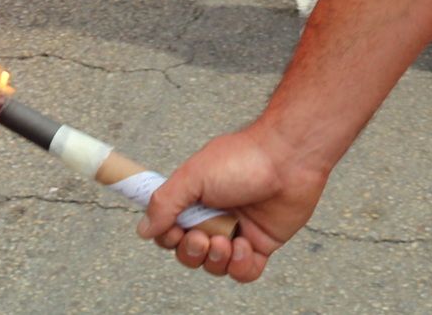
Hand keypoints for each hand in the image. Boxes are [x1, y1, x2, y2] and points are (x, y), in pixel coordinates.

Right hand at [138, 123, 329, 283]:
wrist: (288, 158)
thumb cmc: (242, 159)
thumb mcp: (194, 176)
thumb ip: (165, 203)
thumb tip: (143, 229)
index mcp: (195, 199)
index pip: (170, 230)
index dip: (168, 237)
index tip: (173, 230)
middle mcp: (214, 216)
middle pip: (190, 253)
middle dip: (192, 252)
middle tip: (202, 237)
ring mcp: (238, 231)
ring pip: (215, 265)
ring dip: (216, 259)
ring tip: (226, 240)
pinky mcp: (261, 244)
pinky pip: (244, 272)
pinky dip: (241, 266)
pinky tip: (245, 245)